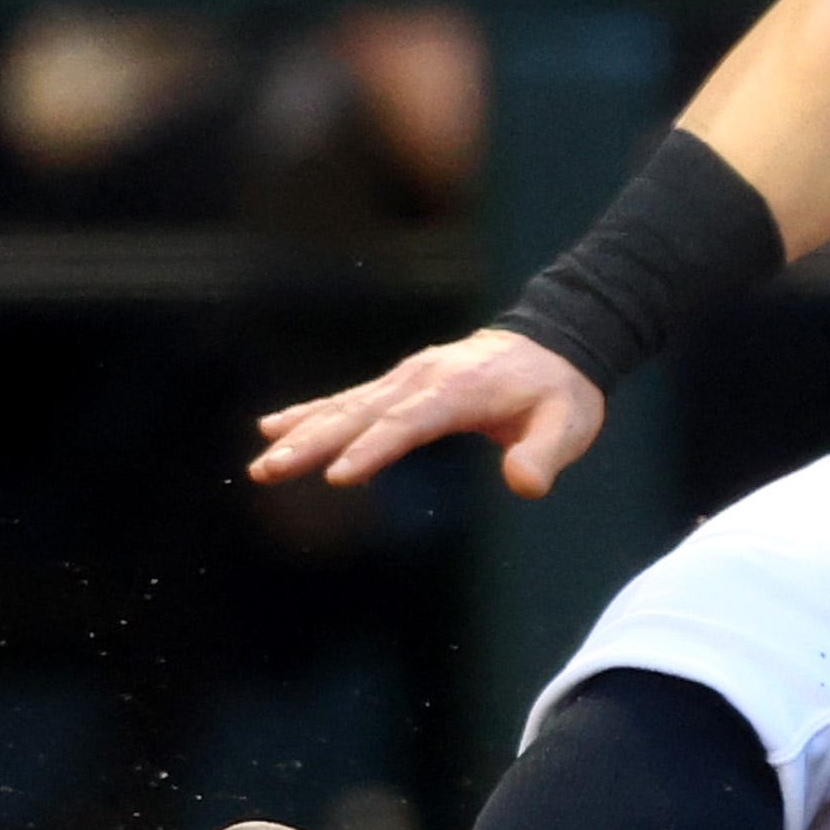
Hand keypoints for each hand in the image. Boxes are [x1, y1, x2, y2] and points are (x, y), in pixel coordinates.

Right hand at [253, 327, 603, 496]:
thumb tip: (524, 485)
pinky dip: (309, 413)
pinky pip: (347, 399)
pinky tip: (271, 428)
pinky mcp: (398, 384)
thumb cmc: (559, 393)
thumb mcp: (568, 424)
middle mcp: (424, 378)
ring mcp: (407, 378)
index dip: (375, 448)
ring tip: (262, 461)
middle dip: (314, 443)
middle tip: (271, 471)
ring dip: (301, 432)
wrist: (555, 343)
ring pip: (345, 406)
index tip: (339, 474)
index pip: (411, 422)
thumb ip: (544, 455)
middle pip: (362, 413)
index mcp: (460, 390)